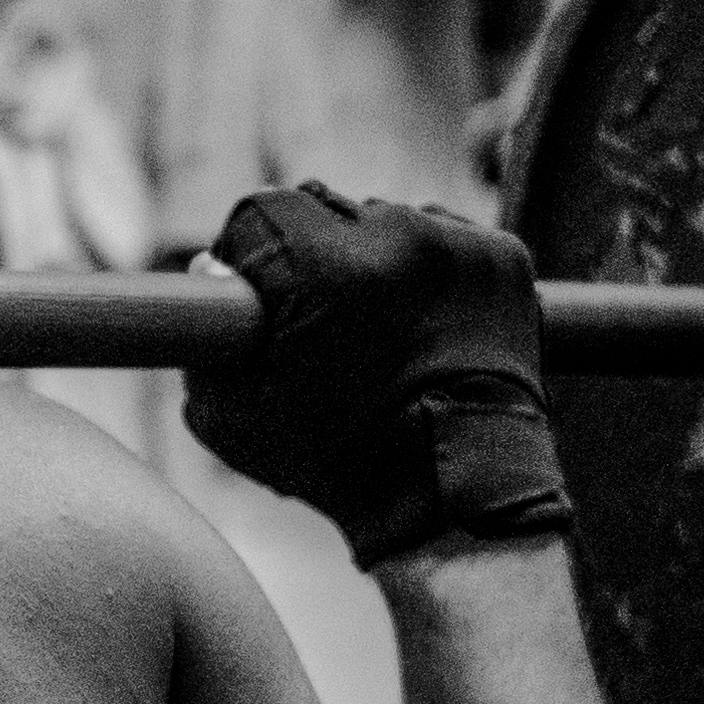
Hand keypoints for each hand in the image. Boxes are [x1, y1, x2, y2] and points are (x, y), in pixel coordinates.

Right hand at [185, 186, 574, 570]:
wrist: (455, 495)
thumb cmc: (336, 463)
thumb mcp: (228, 418)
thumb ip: (201, 342)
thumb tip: (209, 269)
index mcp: (314, 267)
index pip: (260, 210)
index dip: (251, 254)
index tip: (263, 294)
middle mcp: (389, 236)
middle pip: (326, 207)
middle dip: (316, 256)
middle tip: (326, 320)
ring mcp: (454, 243)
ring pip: (391, 221)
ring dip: (378, 261)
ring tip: (385, 331)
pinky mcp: (502, 256)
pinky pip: (448, 240)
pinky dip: (433, 273)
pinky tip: (427, 327)